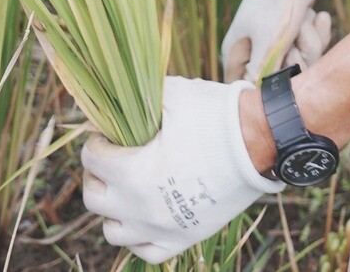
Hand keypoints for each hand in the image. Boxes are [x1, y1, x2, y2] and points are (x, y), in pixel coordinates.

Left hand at [82, 76, 279, 261]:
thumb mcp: (168, 96)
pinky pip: (146, 253)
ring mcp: (164, 229)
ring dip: (112, 209)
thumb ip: (135, 98)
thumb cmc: (214, 117)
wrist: (259, 142)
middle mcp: (143, 209)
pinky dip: (138, 237)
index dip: (95, 141)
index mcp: (134, 174)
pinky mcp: (185, 239)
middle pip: (93, 198)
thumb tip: (114, 95)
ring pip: (113, 232)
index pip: (90, 160)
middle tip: (112, 159)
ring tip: (124, 188)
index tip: (108, 133)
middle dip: (97, 174)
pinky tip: (143, 215)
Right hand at [221, 0, 331, 82]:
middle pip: (280, 80)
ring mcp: (278, 42)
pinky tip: (315, 15)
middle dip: (297, 61)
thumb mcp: (269, 40)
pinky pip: (313, 48)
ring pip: (302, 64)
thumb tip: (255, 97)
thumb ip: (262, 73)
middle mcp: (256, 50)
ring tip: (304, 20)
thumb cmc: (275, 1)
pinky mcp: (297, 34)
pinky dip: (317, 32)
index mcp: (236, 52)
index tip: (279, 81)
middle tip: (295, 41)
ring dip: (310, 42)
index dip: (262, 91)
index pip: (242, 87)